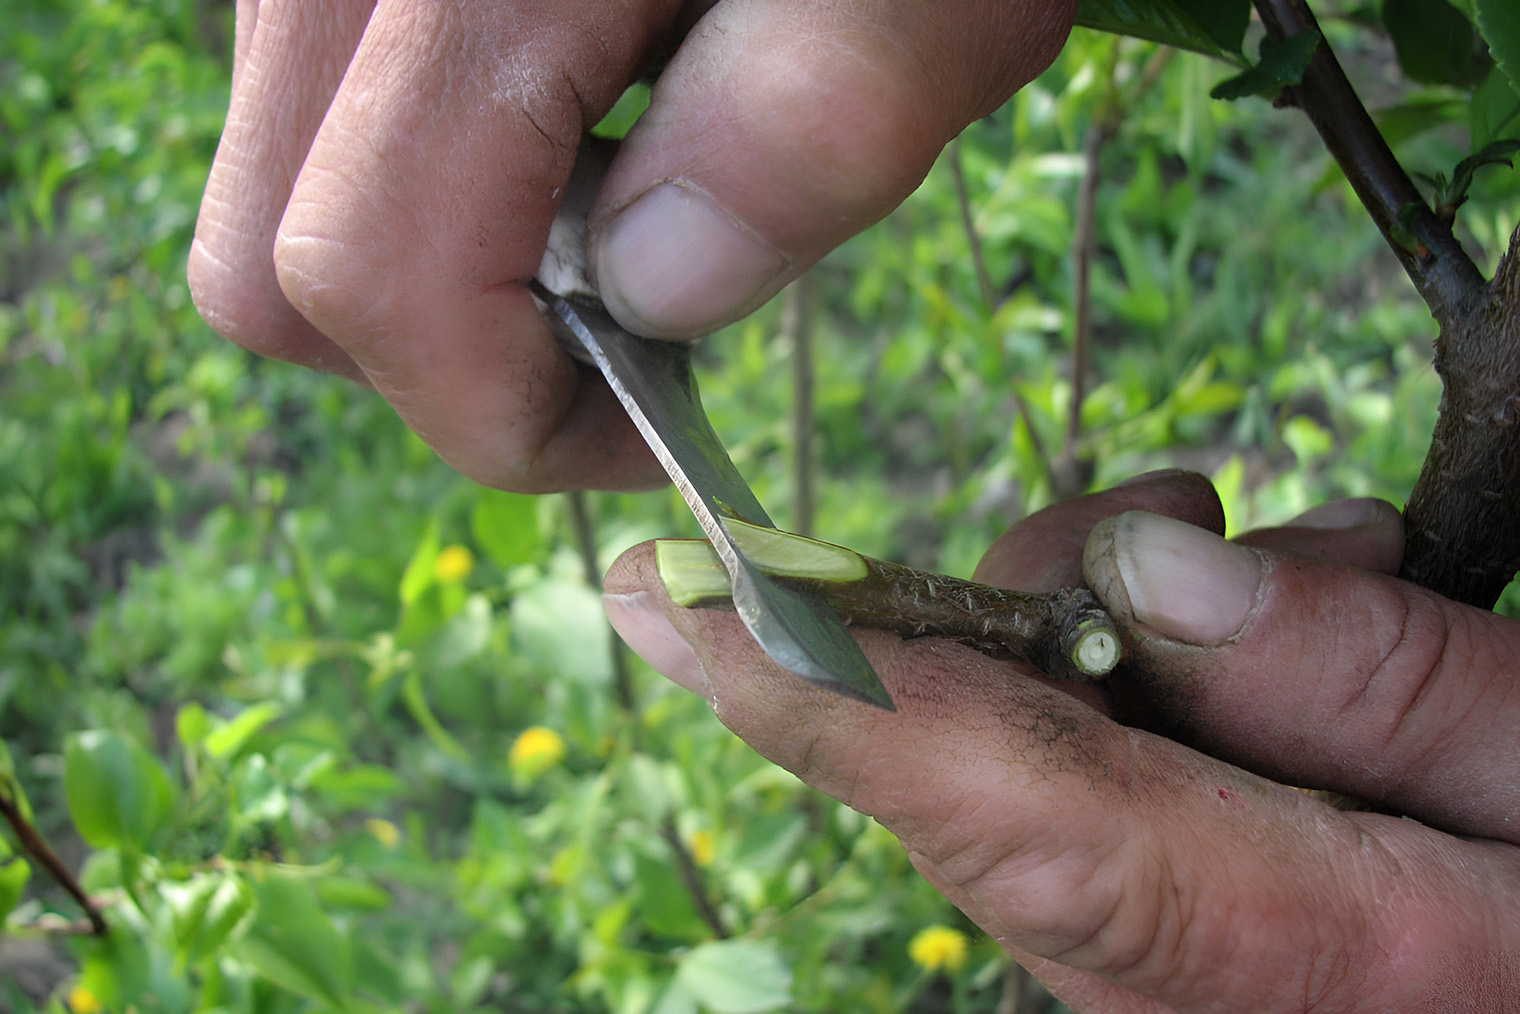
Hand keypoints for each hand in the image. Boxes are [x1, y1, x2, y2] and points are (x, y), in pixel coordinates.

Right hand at [188, 0, 1074, 490]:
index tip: (661, 425)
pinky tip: (583, 128)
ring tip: (634, 200)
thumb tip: (658, 296)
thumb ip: (813, 117)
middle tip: (643, 324)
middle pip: (277, 279)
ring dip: (449, 280)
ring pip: (291, 209)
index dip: (511, 415)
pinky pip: (327, 134)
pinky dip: (434, 194)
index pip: (369, 283)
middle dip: (461, 363)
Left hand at [603, 470, 1519, 1010]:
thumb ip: (1379, 681)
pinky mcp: (1160, 942)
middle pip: (990, 768)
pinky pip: (1085, 792)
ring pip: (1027, 765)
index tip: (668, 598)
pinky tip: (1280, 631)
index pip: (1000, 807)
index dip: (822, 691)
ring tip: (1323, 570)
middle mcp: (1168, 989)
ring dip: (1122, 633)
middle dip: (1043, 605)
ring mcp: (1149, 976)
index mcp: (1294, 956)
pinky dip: (1150, 692)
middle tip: (1199, 512)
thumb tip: (1149, 568)